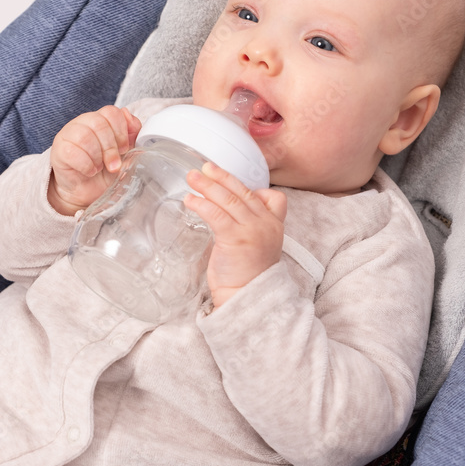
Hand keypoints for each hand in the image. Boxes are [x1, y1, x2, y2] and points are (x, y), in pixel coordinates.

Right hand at [48, 105, 141, 214]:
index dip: (121, 131)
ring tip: (99, 167)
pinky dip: (86, 165)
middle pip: (99, 123)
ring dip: (97, 157)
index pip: (111, 112)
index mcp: (100, 120)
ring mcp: (68, 134)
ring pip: (85, 136)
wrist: (88, 192)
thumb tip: (129, 116)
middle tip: (114, 165)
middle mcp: (83, 123)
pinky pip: (73, 152)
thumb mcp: (125, 154)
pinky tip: (89, 171)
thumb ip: (131, 134)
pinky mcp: (59, 150)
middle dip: (110, 147)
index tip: (124, 149)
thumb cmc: (105, 171)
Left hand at [184, 162, 286, 308]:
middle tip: (205, 167)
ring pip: (229, 200)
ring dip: (208, 186)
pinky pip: (217, 214)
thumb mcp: (256, 246)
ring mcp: (253, 230)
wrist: (247, 298)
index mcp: (274, 225)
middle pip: (244, 192)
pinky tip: (190, 200)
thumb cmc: (246, 276)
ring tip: (192, 177)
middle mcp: (266, 224)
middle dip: (222, 177)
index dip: (249, 185)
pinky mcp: (236, 238)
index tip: (229, 179)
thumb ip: (246, 227)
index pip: (271, 196)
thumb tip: (223, 211)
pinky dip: (202, 204)